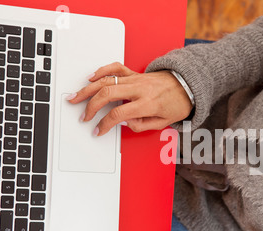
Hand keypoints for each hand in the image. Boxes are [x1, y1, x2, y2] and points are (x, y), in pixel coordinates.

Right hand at [67, 62, 193, 135]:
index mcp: (147, 103)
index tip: (98, 130)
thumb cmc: (177, 104)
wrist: (186, 85)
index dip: (105, 124)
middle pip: (107, 94)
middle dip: (91, 106)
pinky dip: (101, 71)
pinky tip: (91, 78)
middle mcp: (139, 89)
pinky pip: (115, 68)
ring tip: (76, 97)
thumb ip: (142, 124)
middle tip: (83, 116)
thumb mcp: (163, 122)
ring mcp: (136, 78)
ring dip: (88, 89)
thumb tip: (123, 123)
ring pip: (107, 80)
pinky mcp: (135, 73)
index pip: (119, 114)